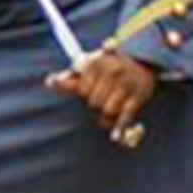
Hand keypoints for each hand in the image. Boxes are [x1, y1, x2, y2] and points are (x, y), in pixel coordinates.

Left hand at [44, 46, 161, 142]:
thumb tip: (50, 82)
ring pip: (108, 111)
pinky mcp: (138, 96)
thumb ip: (71, 76)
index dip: (84, 94)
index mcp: (96, 63)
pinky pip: (125, 116)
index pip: (82, 90)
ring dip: (106, 117)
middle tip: (101, 102)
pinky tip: (115, 135)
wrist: (143, 57)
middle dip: (95, 105)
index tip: (88, 92)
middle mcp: (111, 72)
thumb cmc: (111, 64)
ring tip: (106, 116)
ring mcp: (125, 84)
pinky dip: (119, 127)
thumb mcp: (91, 64)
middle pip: (93, 102)